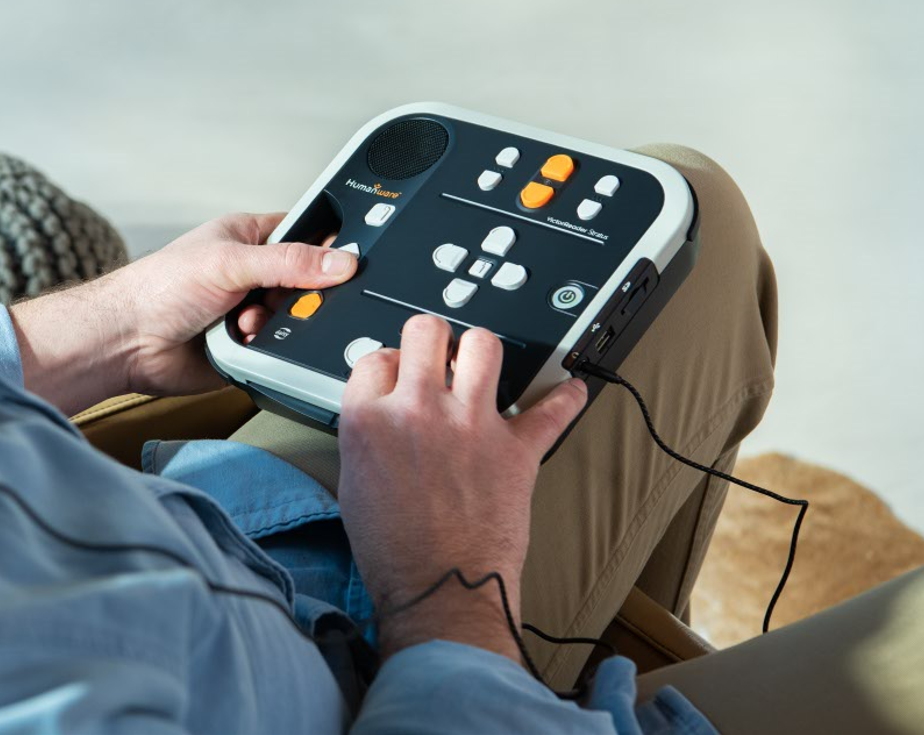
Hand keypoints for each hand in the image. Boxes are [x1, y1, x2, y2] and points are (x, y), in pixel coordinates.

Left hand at [114, 212, 356, 396]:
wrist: (127, 342)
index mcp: (249, 238)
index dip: (327, 248)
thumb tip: (340, 262)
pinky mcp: (247, 348)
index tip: (344, 264)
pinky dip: (267, 350)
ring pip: (296, 321)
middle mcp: (252, 275)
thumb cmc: (159, 288)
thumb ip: (288, 262)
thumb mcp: (231, 263)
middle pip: (307, 284)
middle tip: (280, 300)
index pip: (305, 235)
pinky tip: (242, 344)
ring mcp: (250, 312)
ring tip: (246, 323)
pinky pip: (279, 351)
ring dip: (278, 326)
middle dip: (300, 298)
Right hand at [336, 318, 586, 662]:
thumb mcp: (353, 484)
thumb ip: (366, 434)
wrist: (440, 591)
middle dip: (431, 338)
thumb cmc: (396, 552)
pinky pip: (552, 411)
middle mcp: (419, 410)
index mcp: (371, 419)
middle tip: (438, 355)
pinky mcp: (515, 449)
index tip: (398, 373)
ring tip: (482, 363)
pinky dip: (565, 399)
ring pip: (483, 344)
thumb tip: (380, 410)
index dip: (389, 363)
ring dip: (482, 349)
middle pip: (426, 331)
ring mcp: (471, 425)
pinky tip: (570, 390)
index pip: (376, 356)